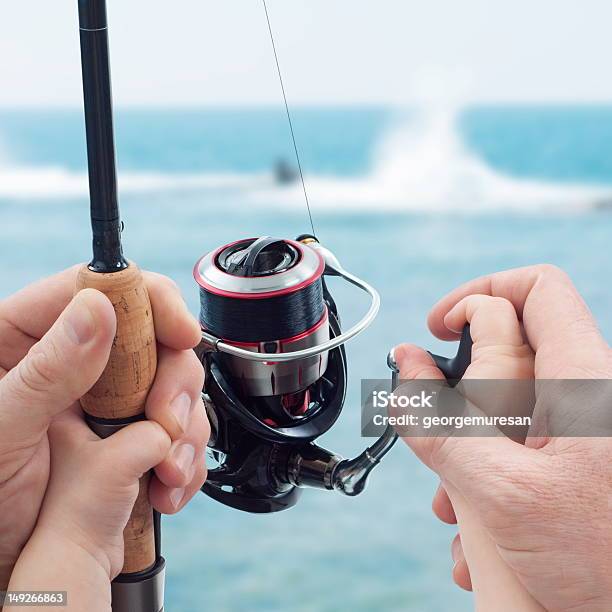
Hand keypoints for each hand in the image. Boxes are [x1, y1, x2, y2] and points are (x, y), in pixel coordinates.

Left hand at [0, 267, 208, 587]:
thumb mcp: (3, 430)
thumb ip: (47, 370)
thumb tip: (98, 306)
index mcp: (28, 338)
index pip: (100, 288)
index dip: (151, 302)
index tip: (182, 335)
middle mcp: (76, 362)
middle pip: (152, 337)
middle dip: (174, 380)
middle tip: (168, 421)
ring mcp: (106, 400)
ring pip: (174, 384)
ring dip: (185, 425)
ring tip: (168, 470)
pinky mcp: (129, 435)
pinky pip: (177, 429)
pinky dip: (185, 455)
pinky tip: (167, 483)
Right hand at [394, 264, 611, 611]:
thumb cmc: (603, 561)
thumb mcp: (502, 492)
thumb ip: (441, 424)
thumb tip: (404, 365)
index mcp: (583, 379)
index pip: (536, 288)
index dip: (479, 292)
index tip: (440, 327)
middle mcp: (585, 394)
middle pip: (508, 349)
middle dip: (457, 387)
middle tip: (436, 428)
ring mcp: (578, 429)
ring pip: (505, 403)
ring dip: (464, 442)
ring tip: (452, 497)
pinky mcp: (570, 460)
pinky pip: (516, 441)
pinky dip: (483, 469)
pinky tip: (472, 522)